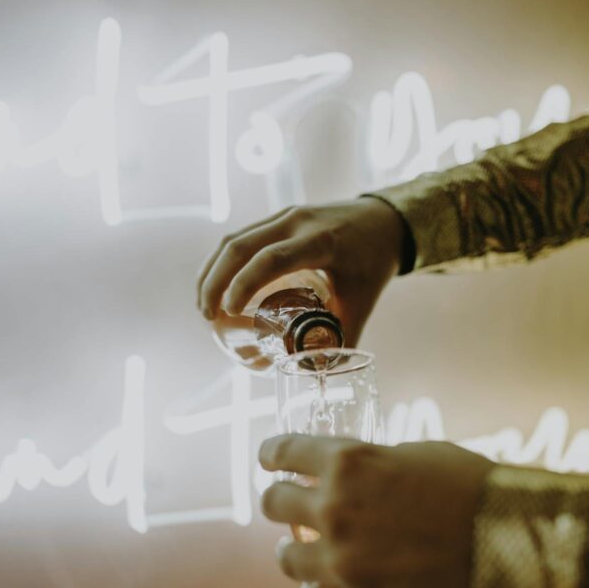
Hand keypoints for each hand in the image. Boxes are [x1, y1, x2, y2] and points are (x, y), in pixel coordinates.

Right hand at [197, 197, 403, 346]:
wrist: (384, 220)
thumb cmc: (374, 261)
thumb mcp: (363, 300)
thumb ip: (344, 336)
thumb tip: (320, 372)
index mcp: (320, 241)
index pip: (271, 259)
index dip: (244, 283)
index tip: (229, 313)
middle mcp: (297, 222)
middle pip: (240, 246)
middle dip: (215, 281)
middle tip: (207, 316)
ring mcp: (284, 215)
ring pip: (234, 238)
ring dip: (212, 271)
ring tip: (204, 305)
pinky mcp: (277, 218)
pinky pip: (241, 236)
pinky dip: (222, 261)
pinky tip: (214, 285)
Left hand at [259, 436, 493, 587]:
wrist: (508, 545)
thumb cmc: (470, 488)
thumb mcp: (415, 453)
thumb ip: (371, 464)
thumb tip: (349, 475)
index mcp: (347, 463)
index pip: (283, 452)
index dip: (271, 454)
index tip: (269, 459)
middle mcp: (333, 510)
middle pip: (273, 504)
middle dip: (280, 500)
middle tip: (288, 504)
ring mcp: (342, 561)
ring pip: (286, 558)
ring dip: (294, 550)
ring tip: (304, 550)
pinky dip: (319, 587)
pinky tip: (325, 582)